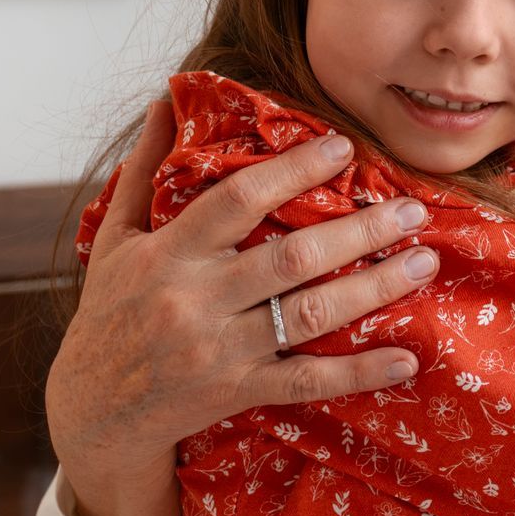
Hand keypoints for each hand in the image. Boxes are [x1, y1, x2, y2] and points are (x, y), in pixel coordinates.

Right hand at [46, 101, 440, 515]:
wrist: (90, 415)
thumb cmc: (110, 315)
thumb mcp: (118, 238)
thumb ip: (145, 168)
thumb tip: (167, 100)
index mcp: (167, 253)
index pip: (237, 200)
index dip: (292, 170)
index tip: (344, 147)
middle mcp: (195, 299)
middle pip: (291, 258)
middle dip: (359, 231)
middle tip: (413, 209)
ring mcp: (218, 351)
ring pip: (310, 315)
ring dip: (374, 288)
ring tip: (424, 263)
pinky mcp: (236, 393)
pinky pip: (307, 381)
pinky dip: (359, 372)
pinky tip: (405, 360)